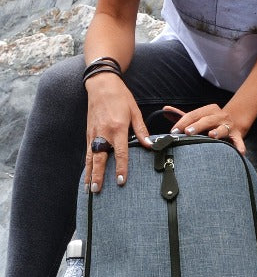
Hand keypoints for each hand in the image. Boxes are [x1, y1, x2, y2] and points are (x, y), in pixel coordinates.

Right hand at [85, 73, 152, 191]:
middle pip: (100, 158)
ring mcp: (94, 134)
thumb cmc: (121, 97)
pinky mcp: (88, 133)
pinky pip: (87, 152)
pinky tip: (87, 174)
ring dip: (89, 174)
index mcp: (118, 128)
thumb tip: (150, 145)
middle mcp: (103, 133)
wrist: (102, 85)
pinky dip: (86, 165)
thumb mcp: (135, 111)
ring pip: (90, 158)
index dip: (121, 167)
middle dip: (98, 176)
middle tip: (97, 191)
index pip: (120, 152)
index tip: (121, 181)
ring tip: (89, 189)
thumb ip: (141, 130)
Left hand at [164, 103, 246, 154]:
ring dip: (218, 132)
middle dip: (197, 126)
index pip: (194, 114)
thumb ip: (182, 115)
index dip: (183, 122)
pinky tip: (239, 152)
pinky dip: (239, 146)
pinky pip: (239, 141)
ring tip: (212, 136)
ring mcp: (229, 125)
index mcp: (210, 109)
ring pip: (223, 128)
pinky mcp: (237, 135)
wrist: (233, 123)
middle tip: (188, 132)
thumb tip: (165, 109)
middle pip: (207, 120)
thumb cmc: (210, 122)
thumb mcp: (198, 117)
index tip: (174, 131)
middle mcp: (220, 116)